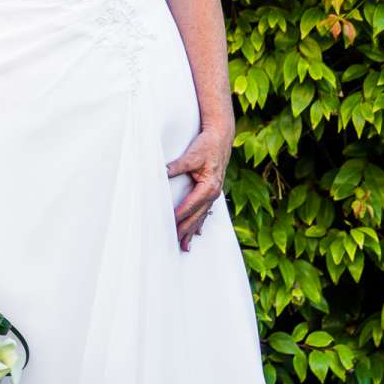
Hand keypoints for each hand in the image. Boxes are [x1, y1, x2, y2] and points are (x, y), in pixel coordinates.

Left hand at [166, 127, 230, 250]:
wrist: (221, 137)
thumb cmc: (207, 145)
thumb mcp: (192, 155)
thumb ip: (177, 165)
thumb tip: (162, 171)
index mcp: (209, 186)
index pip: (190, 205)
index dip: (179, 215)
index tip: (169, 224)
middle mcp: (213, 193)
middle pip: (196, 216)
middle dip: (185, 230)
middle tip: (174, 242)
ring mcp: (213, 193)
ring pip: (201, 216)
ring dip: (192, 231)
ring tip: (184, 246)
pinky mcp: (211, 191)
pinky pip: (204, 211)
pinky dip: (199, 223)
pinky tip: (196, 232)